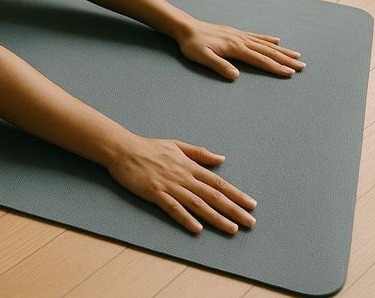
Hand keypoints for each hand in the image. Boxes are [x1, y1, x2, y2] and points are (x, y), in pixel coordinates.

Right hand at [107, 134, 256, 233]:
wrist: (122, 148)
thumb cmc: (149, 147)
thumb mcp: (176, 145)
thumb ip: (199, 153)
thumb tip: (221, 159)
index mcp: (189, 166)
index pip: (217, 182)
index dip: (236, 194)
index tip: (251, 205)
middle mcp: (183, 177)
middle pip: (213, 195)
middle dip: (234, 210)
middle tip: (250, 223)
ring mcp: (169, 185)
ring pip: (197, 204)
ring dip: (216, 217)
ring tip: (232, 229)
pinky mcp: (155, 193)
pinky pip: (173, 208)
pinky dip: (186, 218)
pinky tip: (197, 228)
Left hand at [175, 19, 303, 79]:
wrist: (186, 27)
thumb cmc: (192, 44)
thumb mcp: (202, 57)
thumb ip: (219, 65)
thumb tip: (235, 76)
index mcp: (235, 48)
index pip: (260, 60)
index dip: (275, 67)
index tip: (290, 73)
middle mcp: (241, 40)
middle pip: (268, 51)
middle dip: (286, 59)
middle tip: (302, 66)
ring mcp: (239, 35)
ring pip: (265, 44)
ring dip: (282, 50)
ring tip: (296, 55)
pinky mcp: (235, 33)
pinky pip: (256, 36)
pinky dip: (268, 39)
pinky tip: (276, 40)